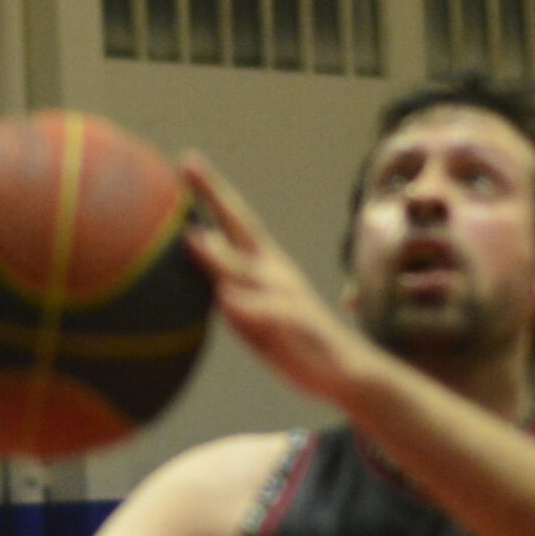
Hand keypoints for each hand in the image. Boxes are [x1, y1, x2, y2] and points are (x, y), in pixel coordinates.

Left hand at [180, 155, 378, 408]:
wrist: (348, 374)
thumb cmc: (294, 343)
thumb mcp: (255, 315)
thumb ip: (230, 291)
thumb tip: (202, 271)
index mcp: (265, 266)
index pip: (233, 222)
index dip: (211, 192)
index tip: (186, 162)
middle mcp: (275, 272)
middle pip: (242, 227)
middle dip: (215, 197)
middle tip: (188, 166)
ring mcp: (286, 296)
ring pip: (247, 272)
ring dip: (219, 256)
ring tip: (191, 238)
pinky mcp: (295, 326)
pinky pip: (268, 315)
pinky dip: (248, 306)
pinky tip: (228, 300)